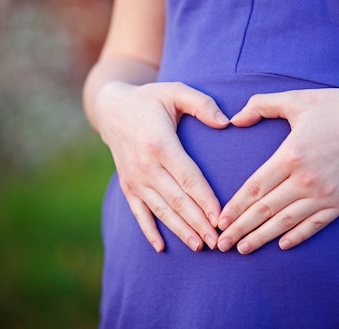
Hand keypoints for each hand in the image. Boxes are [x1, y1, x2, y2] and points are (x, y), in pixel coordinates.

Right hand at [95, 81, 229, 252]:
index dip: (205, 200)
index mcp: (160, 144)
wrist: (112, 108)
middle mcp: (145, 166)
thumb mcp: (175, 90)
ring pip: (161, 210)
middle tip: (218, 241)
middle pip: (177, 200)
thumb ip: (202, 103)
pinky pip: (138, 213)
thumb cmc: (151, 99)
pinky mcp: (128, 186)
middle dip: (198, 223)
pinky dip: (149, 231)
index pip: (188, 178)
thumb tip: (226, 122)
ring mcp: (134, 179)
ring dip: (180, 230)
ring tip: (199, 246)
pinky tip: (161, 247)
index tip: (221, 217)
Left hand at [216, 88, 338, 253]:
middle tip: (223, 244)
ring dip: (263, 237)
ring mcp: (325, 193)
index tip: (220, 221)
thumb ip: (261, 105)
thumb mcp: (296, 99)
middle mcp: (306, 179)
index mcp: (291, 155)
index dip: (235, 207)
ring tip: (244, 249)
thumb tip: (234, 119)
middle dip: (241, 229)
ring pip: (287, 222)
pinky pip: (315, 224)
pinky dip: (298, 236)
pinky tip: (282, 245)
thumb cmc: (335, 107)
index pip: (255, 188)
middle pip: (266, 210)